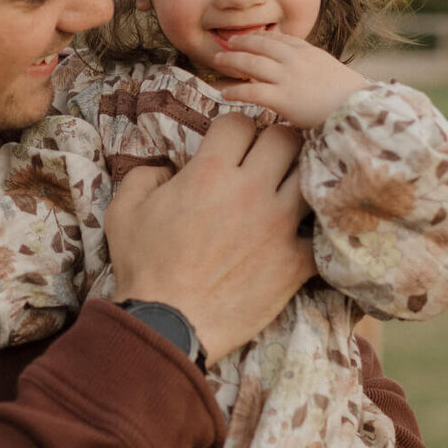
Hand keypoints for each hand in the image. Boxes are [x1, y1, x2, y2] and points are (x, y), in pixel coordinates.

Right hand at [104, 113, 315, 365]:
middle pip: (286, 137)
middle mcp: (250, 191)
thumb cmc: (143, 268)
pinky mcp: (296, 261)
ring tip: (285, 191)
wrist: (168, 325)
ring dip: (298, 178)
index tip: (229, 146)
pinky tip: (303, 232)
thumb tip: (167, 167)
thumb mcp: (124, 211)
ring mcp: (278, 225)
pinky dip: (316, 229)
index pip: (239, 121)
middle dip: (274, 143)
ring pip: (311, 175)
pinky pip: (323, 231)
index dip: (233, 130)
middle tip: (263, 162)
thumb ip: (145, 175)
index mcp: (209, 173)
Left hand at [209, 32, 365, 128]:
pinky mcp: (283, 98)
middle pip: (260, 45)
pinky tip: (224, 93)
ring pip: (251, 64)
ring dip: (231, 61)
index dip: (259, 36)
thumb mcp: (330, 71)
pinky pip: (252, 92)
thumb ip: (313, 67)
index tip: (246, 37)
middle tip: (225, 44)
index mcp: (308, 52)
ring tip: (217, 62)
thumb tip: (303, 71)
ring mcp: (288, 78)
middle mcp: (295, 60)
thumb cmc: (348, 95)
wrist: (358, 107)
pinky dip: (235, 91)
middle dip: (240, 43)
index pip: (279, 39)